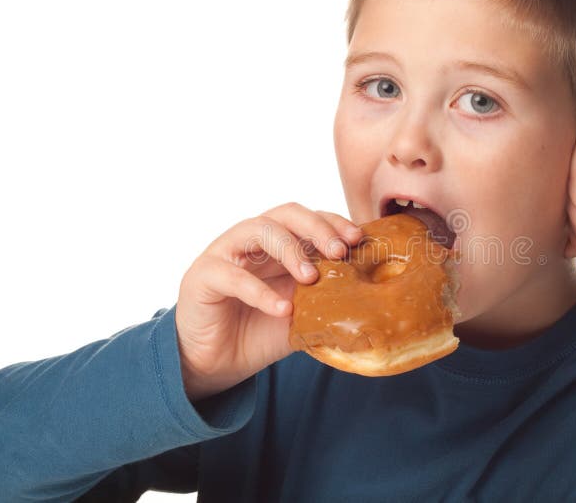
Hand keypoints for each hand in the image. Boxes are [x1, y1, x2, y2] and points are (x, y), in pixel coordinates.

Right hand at [175, 203, 362, 400]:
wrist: (217, 363)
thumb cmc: (260, 331)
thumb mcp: (304, 315)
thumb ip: (328, 301)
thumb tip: (372, 302)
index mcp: (279, 245)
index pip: (310, 219)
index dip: (334, 223)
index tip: (358, 241)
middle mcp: (252, 241)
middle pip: (287, 214)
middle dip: (318, 228)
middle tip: (340, 252)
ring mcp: (225, 253)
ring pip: (258, 229)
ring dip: (290, 249)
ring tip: (311, 278)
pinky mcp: (203, 276)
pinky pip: (232, 275)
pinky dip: (260, 292)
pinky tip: (282, 310)